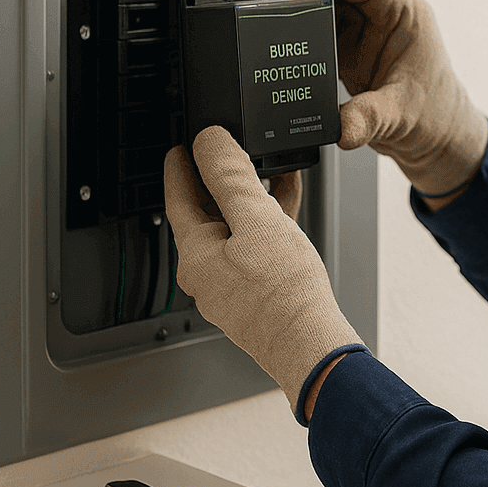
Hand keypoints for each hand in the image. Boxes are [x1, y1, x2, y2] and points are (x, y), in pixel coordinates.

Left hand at [165, 127, 360, 412]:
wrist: (310, 343)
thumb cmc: (283, 294)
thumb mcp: (256, 219)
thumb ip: (230, 176)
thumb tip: (209, 142)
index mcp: (194, 256)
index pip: (177, 199)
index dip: (180, 167)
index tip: (180, 147)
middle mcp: (206, 274)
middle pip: (205, 215)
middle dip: (218, 181)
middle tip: (226, 154)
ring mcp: (230, 288)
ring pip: (233, 232)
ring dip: (249, 202)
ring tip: (268, 175)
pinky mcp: (254, 296)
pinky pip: (253, 250)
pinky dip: (266, 226)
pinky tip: (288, 212)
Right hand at [293, 0, 487, 201]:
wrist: (435, 134)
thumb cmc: (435, 112)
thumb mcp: (403, 116)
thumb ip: (370, 119)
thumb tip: (341, 127)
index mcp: (405, 13)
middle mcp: (382, 15)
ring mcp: (361, 30)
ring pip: (325, 6)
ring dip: (300, 10)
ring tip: (272, 17)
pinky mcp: (345, 48)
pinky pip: (318, 30)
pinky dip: (300, 34)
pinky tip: (282, 41)